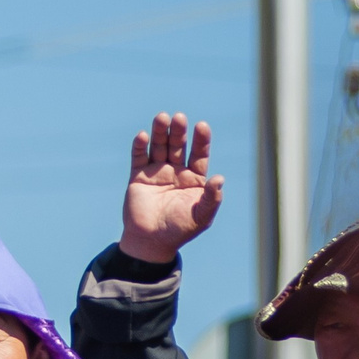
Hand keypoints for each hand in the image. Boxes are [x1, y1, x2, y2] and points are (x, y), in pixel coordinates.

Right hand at [120, 112, 223, 264]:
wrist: (151, 241)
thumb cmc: (180, 229)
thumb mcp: (202, 216)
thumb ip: (211, 198)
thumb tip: (220, 178)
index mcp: (194, 179)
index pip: (199, 154)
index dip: (201, 140)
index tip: (201, 126)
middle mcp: (176, 171)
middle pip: (178, 145)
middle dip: (179, 131)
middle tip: (179, 117)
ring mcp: (157, 172)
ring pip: (159, 146)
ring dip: (160, 131)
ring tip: (162, 117)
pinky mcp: (138, 176)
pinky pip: (139, 157)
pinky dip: (140, 146)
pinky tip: (143, 135)